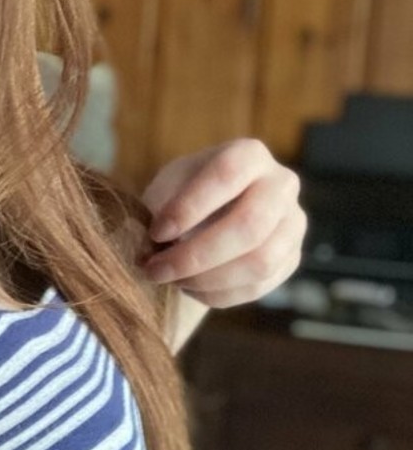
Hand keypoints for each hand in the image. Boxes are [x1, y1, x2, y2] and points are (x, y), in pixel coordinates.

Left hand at [137, 139, 306, 309]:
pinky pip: (259, 287)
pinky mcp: (291, 259)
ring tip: (171, 280)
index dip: (188, 207)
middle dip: (196, 255)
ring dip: (207, 280)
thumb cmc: (183, 194)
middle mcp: (281, 185)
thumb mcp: (169, 185)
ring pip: (259, 263)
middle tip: (156, 270)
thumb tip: (158, 243)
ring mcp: (293, 224)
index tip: (156, 233)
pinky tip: (190, 287)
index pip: (226, 175)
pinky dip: (218, 295)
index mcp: (249, 154)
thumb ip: (163, 206)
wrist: (207, 213)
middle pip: (250, 225)